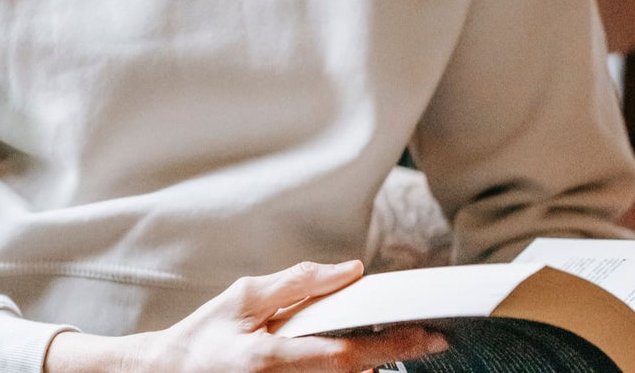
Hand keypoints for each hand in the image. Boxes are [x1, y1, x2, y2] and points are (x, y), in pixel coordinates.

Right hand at [44, 260, 447, 371]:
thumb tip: (349, 271)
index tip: (427, 334)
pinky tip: (362, 357)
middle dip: (392, 355)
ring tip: (401, 343)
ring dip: (371, 366)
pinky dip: (344, 372)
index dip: (390, 345)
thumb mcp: (244, 297)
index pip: (345, 352)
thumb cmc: (204, 336)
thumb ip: (298, 284)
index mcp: (271, 355)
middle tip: (431, 339)